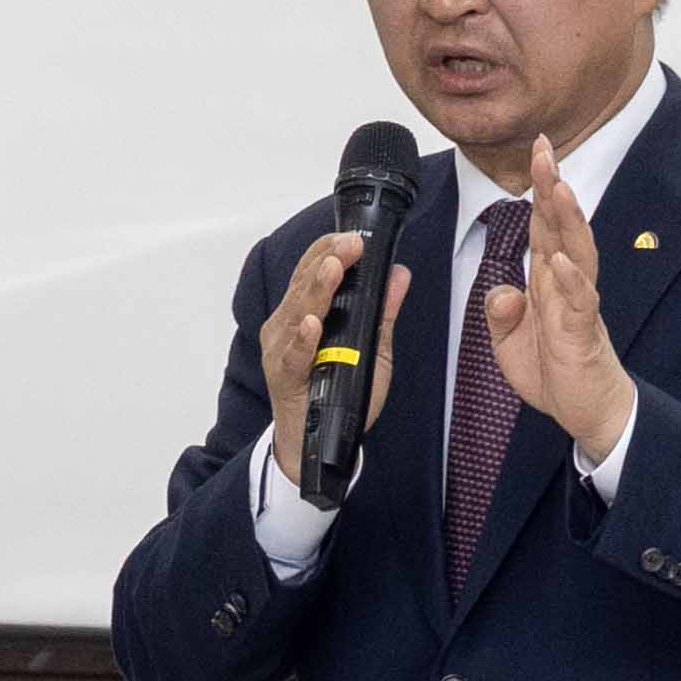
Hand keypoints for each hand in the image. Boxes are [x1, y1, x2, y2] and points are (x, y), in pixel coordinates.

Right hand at [256, 234, 412, 498]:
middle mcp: (287, 326)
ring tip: (334, 269)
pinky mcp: (283, 377)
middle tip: (351, 243)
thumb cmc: (334, 393)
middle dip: (328, 260)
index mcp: (304, 312)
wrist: (313, 442)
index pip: (312, 270)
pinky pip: (293, 355)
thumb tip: (399, 274)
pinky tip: (313, 324)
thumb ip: (383, 312)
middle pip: (304, 284)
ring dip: (316, 290)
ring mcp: (281, 350)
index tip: (357, 237)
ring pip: (297, 312)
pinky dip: (303, 339)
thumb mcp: (371, 349)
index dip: (331, 250)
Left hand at [492, 136, 632, 459]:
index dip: (538, 188)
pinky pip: (581, 300)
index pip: (542, 223)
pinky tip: (562, 259)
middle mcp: (566, 282)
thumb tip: (501, 289)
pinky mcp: (584, 332)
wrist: (585, 408)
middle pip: (560, 226)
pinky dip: (572, 278)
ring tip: (558, 188)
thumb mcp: (510, 340)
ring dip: (567, 220)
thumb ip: (501, 311)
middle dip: (551, 186)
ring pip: (576, 252)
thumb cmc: (554, 369)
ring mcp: (578, 303)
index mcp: (547, 278)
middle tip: (545, 148)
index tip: (537, 150)